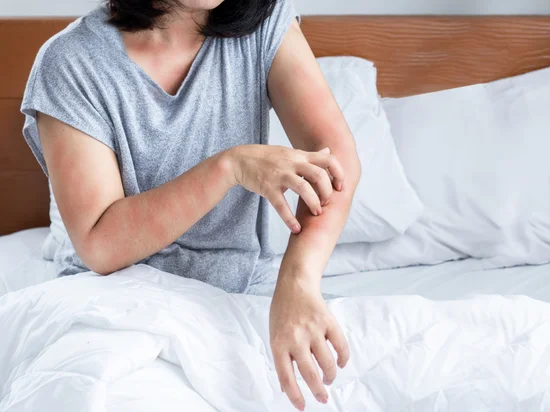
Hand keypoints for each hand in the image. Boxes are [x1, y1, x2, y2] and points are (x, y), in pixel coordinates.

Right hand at [227, 145, 344, 233]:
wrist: (238, 160)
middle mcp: (292, 163)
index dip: (339, 173)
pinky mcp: (267, 188)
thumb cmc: (266, 158)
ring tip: (316, 213)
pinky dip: (289, 219)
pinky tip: (296, 228)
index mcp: (300, 155)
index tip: (340, 187)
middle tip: (326, 203)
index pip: (328, 159)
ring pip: (304, 188)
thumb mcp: (290, 152)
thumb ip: (310, 155)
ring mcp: (279, 175)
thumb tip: (328, 151)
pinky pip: (281, 205)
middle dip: (327, 192)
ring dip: (314, 203)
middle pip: (319, 175)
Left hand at [270, 276, 349, 410]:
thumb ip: (280, 359)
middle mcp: (296, 338)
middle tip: (323, 398)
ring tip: (329, 379)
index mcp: (279, 343)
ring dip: (330, 376)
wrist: (294, 284)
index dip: (295, 396)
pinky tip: (340, 363)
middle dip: (318, 391)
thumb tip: (286, 386)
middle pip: (310, 373)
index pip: (286, 377)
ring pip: (327, 363)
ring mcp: (313, 329)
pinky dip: (343, 358)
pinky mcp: (328, 322)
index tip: (303, 407)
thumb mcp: (274, 334)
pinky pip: (340, 346)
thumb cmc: (282, 311)